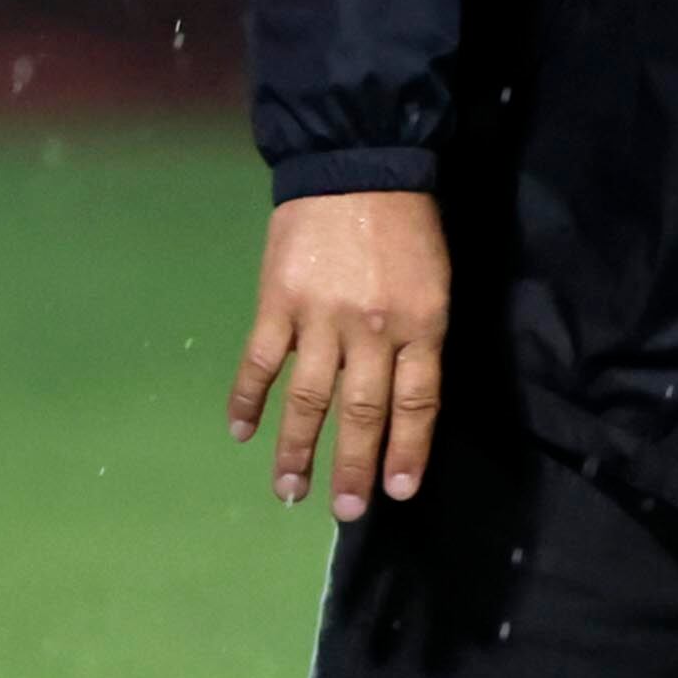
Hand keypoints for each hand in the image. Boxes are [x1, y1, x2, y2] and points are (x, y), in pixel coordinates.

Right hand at [229, 190, 449, 519]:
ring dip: (297, 451)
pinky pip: (260, 363)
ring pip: (308, 400)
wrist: (358, 164)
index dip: (407, 450)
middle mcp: (373, 330)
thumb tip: (404, 401)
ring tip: (291, 491)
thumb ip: (421, 338)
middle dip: (352, 468)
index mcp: (421, 324)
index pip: (416, 403)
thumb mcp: (436, 282)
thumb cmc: (407, 225)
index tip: (397, 492)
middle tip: (344, 512)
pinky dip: (248, 400)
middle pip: (361, 413)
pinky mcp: (277, 303)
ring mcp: (320, 318)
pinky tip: (241, 432)